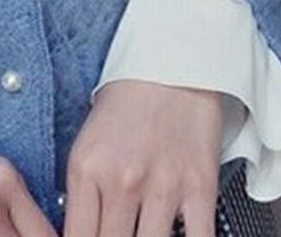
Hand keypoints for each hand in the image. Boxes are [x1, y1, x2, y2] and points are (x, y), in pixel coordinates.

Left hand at [63, 80, 222, 236]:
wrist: (173, 61)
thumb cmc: (128, 97)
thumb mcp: (88, 140)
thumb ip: (83, 191)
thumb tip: (81, 234)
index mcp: (87, 168)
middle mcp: (121, 181)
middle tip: (118, 235)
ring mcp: (162, 188)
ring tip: (144, 234)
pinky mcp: (199, 189)